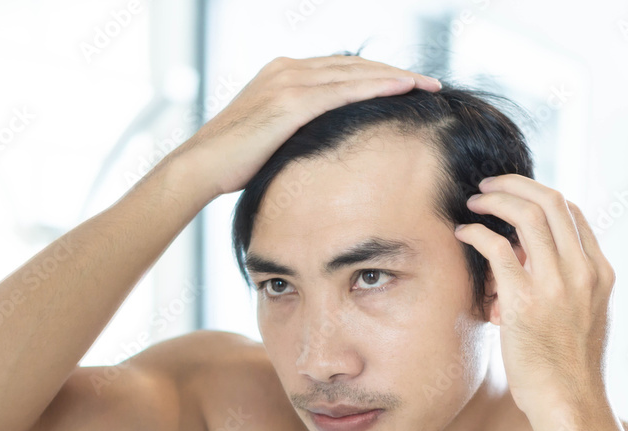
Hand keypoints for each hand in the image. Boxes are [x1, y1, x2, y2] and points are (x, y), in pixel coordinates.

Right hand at [173, 54, 440, 197]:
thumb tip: (321, 148)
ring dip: (395, 76)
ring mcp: (288, 82)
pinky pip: (343, 90)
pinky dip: (376, 85)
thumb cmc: (231, 163)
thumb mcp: (269, 138)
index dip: (376, 75)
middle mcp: (287, 69)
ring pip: (354, 72)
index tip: (406, 85)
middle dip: (394, 71)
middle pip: (354, 64)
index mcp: (282, 74)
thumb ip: (296, 131)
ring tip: (426, 84)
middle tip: (428, 82)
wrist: (199, 167)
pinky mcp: (289, 102)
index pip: (341, 69)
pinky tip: (402, 87)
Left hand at [454, 175, 615, 415]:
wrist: (570, 404)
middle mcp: (583, 272)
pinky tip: (463, 234)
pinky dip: (476, 233)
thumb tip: (525, 259)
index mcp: (600, 273)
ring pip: (526, 216)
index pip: (572, 213)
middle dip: (515, 185)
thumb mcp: (582, 317)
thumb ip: (565, 285)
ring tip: (473, 203)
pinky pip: (496, 249)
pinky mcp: (524, 302)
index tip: (513, 195)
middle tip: (487, 186)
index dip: (538, 195)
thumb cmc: (567, 367)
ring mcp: (557, 285)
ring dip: (495, 201)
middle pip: (551, 203)